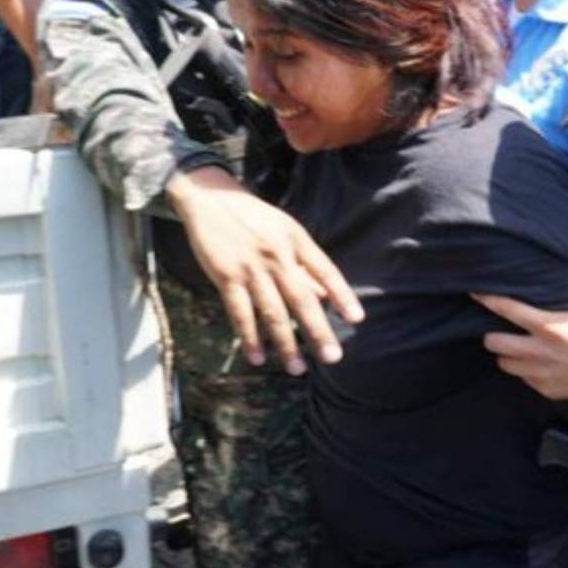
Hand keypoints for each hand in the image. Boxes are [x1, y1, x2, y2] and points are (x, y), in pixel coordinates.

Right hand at [167, 167, 363, 375]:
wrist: (210, 198)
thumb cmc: (254, 218)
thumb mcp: (286, 232)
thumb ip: (306, 264)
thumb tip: (327, 296)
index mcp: (296, 241)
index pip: (326, 271)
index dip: (342, 295)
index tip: (357, 319)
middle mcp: (277, 255)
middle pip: (302, 298)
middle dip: (318, 330)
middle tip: (333, 357)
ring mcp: (251, 267)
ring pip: (272, 312)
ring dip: (286, 344)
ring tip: (298, 369)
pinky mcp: (226, 276)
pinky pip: (240, 313)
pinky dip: (249, 337)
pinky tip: (257, 357)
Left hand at [476, 293, 567, 401]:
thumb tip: (564, 273)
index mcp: (548, 325)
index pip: (505, 308)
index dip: (486, 298)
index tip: (475, 291)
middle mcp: (539, 351)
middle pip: (494, 341)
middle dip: (494, 331)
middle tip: (501, 326)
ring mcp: (543, 374)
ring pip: (505, 364)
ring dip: (508, 353)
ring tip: (517, 346)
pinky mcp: (551, 391)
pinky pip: (526, 380)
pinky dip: (527, 371)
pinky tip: (538, 363)